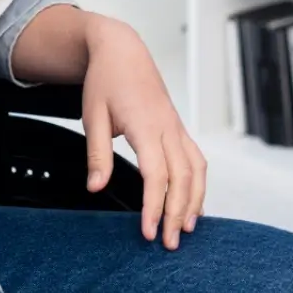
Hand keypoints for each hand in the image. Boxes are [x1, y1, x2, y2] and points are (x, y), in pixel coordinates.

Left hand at [80, 18, 205, 249]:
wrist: (122, 50)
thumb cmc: (106, 80)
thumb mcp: (92, 116)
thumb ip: (97, 154)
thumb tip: (96, 187)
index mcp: (144, 124)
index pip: (155, 174)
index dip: (154, 206)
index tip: (148, 231)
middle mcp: (167, 127)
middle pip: (182, 177)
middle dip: (178, 213)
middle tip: (170, 243)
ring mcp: (176, 127)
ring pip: (197, 169)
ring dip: (195, 201)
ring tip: (187, 229)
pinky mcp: (178, 128)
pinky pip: (197, 159)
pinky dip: (199, 184)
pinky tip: (194, 202)